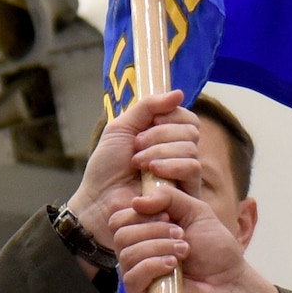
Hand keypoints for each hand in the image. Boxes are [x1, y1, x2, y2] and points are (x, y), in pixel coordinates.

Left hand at [64, 92, 199, 249]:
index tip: (149, 122)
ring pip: (190, 148)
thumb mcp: (121, 128)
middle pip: (190, 130)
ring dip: (160, 151)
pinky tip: (151, 172)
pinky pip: (192, 168)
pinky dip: (171, 165)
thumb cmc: (107, 167)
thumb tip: (178, 93)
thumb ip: (147, 107)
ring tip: (137, 163)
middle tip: (136, 147)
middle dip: (160, 134)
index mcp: (165, 137)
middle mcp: (178, 153)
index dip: (171, 115)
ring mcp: (182, 174)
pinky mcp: (186, 192)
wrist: (99, 199)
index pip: (186, 117)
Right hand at [111, 184, 286, 292]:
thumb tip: (136, 201)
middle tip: (181, 235)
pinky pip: (131, 277)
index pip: (120, 219)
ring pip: (126, 254)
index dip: (140, 213)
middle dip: (153, 229)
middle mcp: (137, 255)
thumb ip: (168, 197)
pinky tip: (174, 266)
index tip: (168, 215)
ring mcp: (138, 278)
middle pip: (120, 233)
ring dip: (158, 246)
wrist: (231, 284)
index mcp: (145, 234)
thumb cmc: (216, 251)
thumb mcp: (196, 211)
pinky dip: (153, 266)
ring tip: (184, 251)